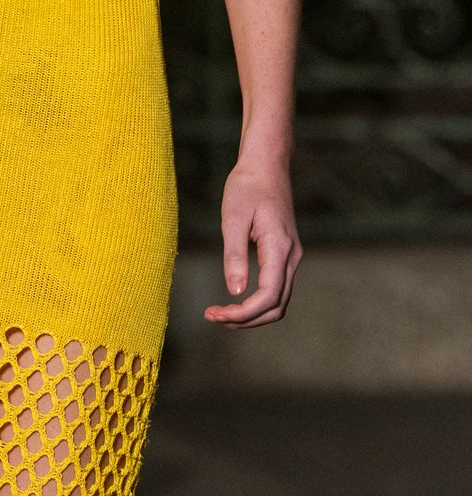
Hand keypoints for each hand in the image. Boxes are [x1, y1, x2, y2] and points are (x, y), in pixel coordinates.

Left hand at [204, 155, 302, 328]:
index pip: (268, 296)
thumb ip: (234, 255)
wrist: (267, 164)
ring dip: (251, 316)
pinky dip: (257, 304)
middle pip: (276, 307)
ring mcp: (291, 257)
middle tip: (214, 317)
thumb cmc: (247, 186)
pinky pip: (276, 291)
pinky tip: (234, 301)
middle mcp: (292, 256)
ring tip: (222, 314)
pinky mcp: (285, 256)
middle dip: (246, 319)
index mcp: (280, 247)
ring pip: (278, 303)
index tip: (215, 313)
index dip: (243, 313)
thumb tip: (235, 291)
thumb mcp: (233, 218)